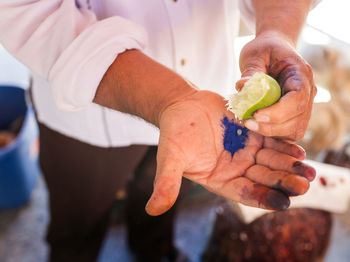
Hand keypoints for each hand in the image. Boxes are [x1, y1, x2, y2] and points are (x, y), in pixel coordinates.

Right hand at [145, 90, 314, 215]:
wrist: (181, 105)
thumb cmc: (173, 132)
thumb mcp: (169, 158)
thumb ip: (166, 182)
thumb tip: (152, 210)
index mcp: (218, 179)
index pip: (244, 193)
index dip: (263, 198)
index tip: (283, 203)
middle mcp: (234, 168)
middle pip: (263, 178)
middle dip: (283, 181)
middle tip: (304, 184)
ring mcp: (244, 151)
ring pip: (271, 161)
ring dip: (289, 166)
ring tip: (308, 169)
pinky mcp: (250, 133)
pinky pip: (270, 142)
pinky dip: (284, 146)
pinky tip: (299, 150)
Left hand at [237, 31, 316, 141]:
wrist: (272, 51)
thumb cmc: (264, 50)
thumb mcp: (254, 55)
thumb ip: (250, 71)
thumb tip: (242, 86)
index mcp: (300, 74)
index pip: (298, 98)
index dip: (279, 111)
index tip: (256, 115)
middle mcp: (307, 92)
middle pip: (297, 119)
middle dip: (271, 126)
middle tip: (247, 122)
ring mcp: (303, 107)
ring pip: (293, 130)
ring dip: (270, 132)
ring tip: (248, 123)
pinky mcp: (294, 117)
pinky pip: (286, 133)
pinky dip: (270, 133)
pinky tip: (254, 125)